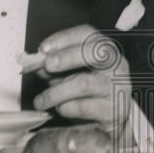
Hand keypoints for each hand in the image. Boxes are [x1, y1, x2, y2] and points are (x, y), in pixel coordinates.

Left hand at [26, 24, 131, 139]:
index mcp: (104, 49)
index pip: (87, 34)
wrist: (112, 118)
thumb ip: (55, 67)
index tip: (43, 48)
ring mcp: (117, 87)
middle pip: (95, 52)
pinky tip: (61, 109)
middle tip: (47, 66)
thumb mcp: (71, 74)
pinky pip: (84, 107)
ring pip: (84, 84)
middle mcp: (116, 64)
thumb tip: (36, 64)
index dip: (64, 38)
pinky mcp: (113, 109)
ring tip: (41, 101)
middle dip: (67, 57)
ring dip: (56, 92)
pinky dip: (66, 108)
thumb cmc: (91, 92)